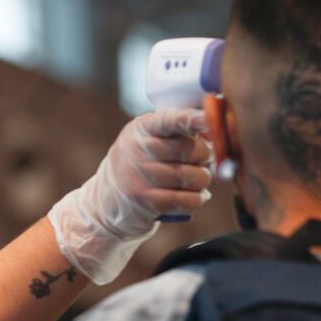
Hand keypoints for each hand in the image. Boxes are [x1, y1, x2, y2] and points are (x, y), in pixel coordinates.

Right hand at [48, 109, 211, 283]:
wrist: (106, 202)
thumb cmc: (139, 165)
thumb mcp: (147, 140)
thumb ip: (176, 132)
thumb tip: (215, 131)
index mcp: (141, 128)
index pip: (169, 120)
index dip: (191, 118)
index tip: (208, 118)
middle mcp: (138, 149)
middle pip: (189, 149)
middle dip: (206, 155)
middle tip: (201, 159)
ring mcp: (141, 176)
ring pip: (194, 176)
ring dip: (203, 180)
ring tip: (195, 179)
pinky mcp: (147, 201)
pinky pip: (188, 199)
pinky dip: (198, 199)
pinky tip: (195, 196)